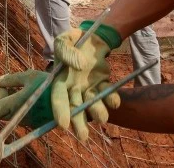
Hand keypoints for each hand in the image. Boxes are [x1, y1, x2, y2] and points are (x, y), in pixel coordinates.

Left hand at [0, 70, 65, 128]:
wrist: (71, 99)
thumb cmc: (49, 84)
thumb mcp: (30, 76)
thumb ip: (12, 79)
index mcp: (17, 102)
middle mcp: (20, 115)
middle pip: (2, 108)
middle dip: (2, 98)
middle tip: (10, 87)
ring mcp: (27, 121)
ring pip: (11, 112)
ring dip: (12, 102)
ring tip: (26, 90)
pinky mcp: (34, 122)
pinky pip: (21, 114)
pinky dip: (22, 106)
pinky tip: (33, 97)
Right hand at [52, 21, 122, 139]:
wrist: (93, 36)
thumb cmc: (75, 39)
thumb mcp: (65, 39)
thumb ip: (67, 52)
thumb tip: (79, 66)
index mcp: (60, 79)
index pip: (58, 97)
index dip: (59, 110)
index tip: (63, 124)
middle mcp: (74, 87)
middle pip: (75, 107)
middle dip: (79, 123)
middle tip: (83, 137)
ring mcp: (89, 86)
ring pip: (92, 103)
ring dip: (97, 112)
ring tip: (103, 119)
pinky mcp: (103, 83)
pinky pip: (107, 93)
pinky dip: (112, 99)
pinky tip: (115, 102)